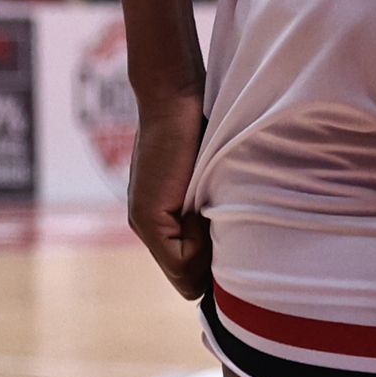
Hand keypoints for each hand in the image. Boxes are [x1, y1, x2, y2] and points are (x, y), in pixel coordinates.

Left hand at [128, 89, 212, 301]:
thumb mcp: (209, 179)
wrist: (173, 97)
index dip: (215, 263)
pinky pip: (179, 259)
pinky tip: (205, 209)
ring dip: (208, 252)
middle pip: (187, 279)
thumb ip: (213, 211)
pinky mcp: (146, 216)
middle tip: (225, 230)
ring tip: (216, 215)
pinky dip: (200, 241)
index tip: (230, 230)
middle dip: (211, 264)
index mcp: (163, 220)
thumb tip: (230, 252)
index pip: (189, 273)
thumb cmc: (201, 129)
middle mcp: (148, 227)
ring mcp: (144, 223)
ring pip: (183, 273)